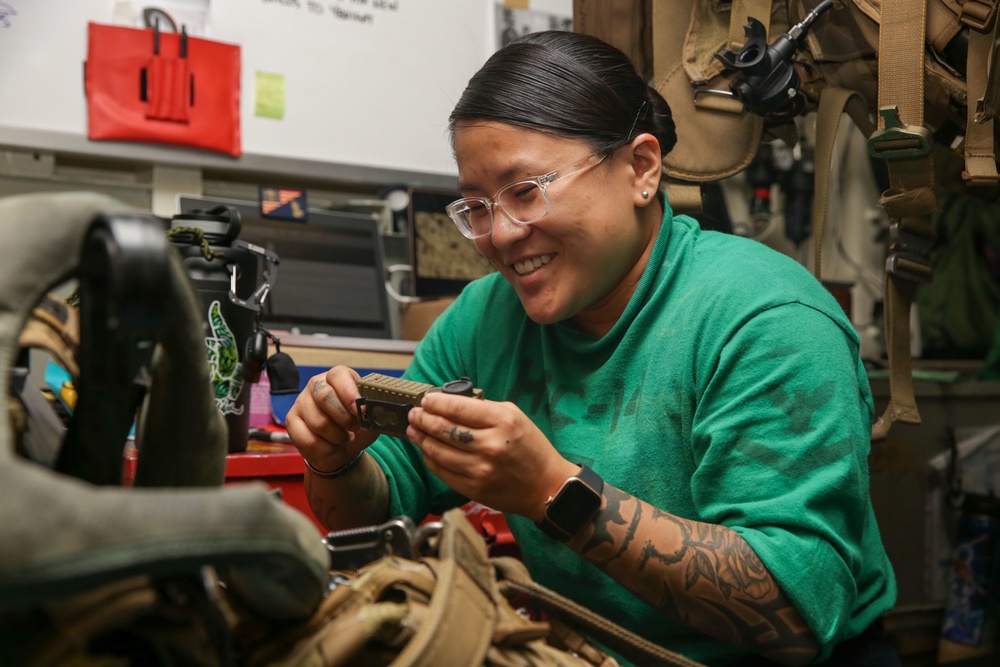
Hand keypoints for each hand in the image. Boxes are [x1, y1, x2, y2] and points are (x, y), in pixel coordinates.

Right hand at [285, 365, 378, 471]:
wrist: (342, 448)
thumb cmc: (357, 427)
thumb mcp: (371, 417)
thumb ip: (375, 411)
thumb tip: (376, 408)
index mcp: (337, 377)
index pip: (338, 376)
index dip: (350, 393)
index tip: (361, 410)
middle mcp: (315, 385)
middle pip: (325, 397)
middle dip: (345, 418)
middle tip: (355, 428)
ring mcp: (301, 403)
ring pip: (319, 422)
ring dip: (338, 438)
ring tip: (345, 438)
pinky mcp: (292, 422)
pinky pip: (309, 440)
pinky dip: (327, 450)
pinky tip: (332, 447)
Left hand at [406, 392, 579, 519]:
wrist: (546, 486)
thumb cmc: (531, 448)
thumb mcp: (515, 416)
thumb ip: (484, 408)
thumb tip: (451, 404)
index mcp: (502, 422)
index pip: (457, 408)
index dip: (436, 402)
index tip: (426, 400)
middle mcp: (489, 445)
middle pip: (443, 429)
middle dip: (423, 419)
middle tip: (414, 414)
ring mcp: (479, 469)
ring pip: (438, 451)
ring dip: (421, 439)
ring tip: (414, 430)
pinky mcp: (473, 488)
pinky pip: (442, 471)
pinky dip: (430, 458)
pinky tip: (426, 450)